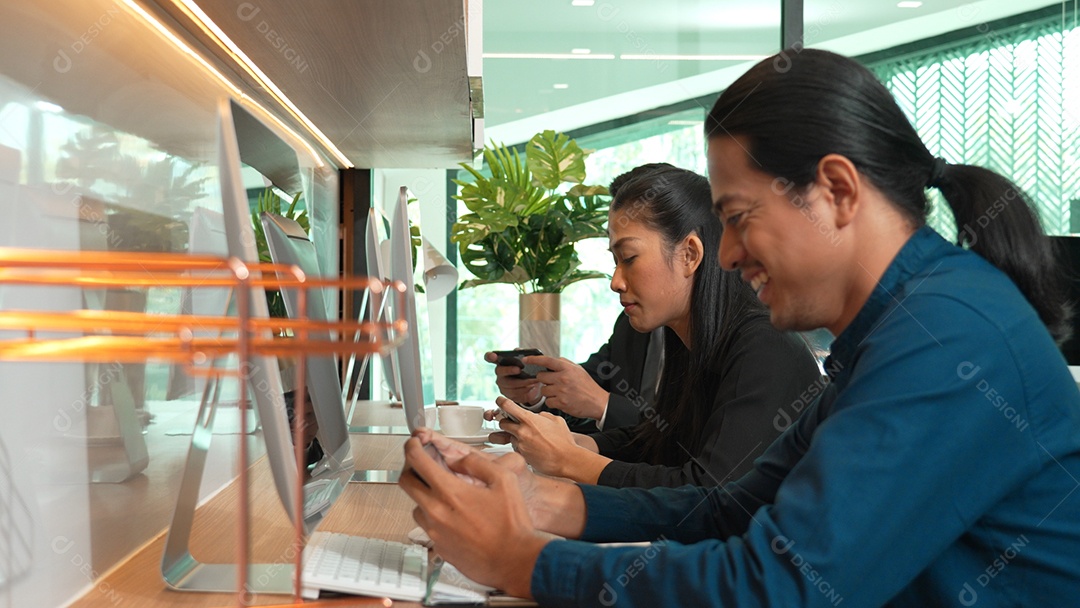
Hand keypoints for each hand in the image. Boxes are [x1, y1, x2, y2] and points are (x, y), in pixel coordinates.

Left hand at [399, 435, 549, 597]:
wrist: (515, 561)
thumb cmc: (512, 525)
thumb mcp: (503, 480)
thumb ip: (477, 463)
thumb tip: (460, 459)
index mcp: (450, 492)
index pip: (416, 460)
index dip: (412, 446)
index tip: (414, 443)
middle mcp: (436, 512)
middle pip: (405, 482)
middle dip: (410, 468)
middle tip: (421, 464)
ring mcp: (435, 532)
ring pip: (415, 506)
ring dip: (423, 495)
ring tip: (442, 493)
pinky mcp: (439, 548)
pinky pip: (428, 527)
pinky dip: (435, 517)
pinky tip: (454, 517)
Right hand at [485, 352, 541, 405]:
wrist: (533, 384)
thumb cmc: (527, 369)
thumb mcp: (526, 360)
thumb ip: (521, 354)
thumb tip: (518, 350)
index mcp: (501, 361)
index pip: (490, 358)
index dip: (490, 356)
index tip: (493, 356)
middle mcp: (499, 372)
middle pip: (500, 371)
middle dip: (509, 370)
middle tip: (519, 369)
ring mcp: (502, 384)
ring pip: (509, 384)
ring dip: (522, 382)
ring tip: (532, 379)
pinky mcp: (508, 394)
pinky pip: (515, 393)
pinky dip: (524, 390)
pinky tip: (532, 386)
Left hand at [489, 397, 610, 482]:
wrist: (566, 459)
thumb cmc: (564, 441)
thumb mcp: (555, 420)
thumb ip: (542, 415)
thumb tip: (536, 416)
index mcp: (529, 419)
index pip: (507, 406)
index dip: (501, 402)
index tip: (499, 401)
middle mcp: (522, 431)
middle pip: (502, 423)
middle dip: (506, 422)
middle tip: (514, 423)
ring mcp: (520, 445)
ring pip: (508, 437)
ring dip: (515, 436)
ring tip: (529, 438)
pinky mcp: (521, 456)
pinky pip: (515, 448)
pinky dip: (521, 447)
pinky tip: (532, 448)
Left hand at [529, 355, 609, 419]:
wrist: (597, 402)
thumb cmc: (587, 386)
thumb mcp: (578, 370)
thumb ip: (564, 363)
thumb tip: (551, 360)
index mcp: (567, 368)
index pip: (546, 360)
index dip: (534, 359)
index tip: (525, 359)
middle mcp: (563, 378)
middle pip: (540, 377)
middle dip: (543, 380)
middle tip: (551, 383)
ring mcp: (561, 391)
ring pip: (543, 390)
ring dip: (548, 392)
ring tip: (558, 393)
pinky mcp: (561, 403)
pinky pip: (547, 401)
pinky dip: (552, 402)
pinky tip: (560, 400)